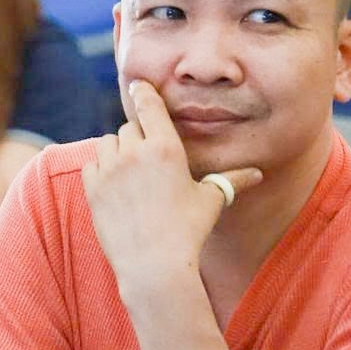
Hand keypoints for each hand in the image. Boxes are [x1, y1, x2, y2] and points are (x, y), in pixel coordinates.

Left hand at [83, 80, 261, 301]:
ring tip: (131, 172)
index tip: (139, 84)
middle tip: (148, 157)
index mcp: (166, 148)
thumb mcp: (211, 202)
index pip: (150, 106)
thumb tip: (259, 174)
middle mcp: (135, 152)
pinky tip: (113, 185)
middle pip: (130, 127)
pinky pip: (92, 164)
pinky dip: (101, 169)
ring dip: (118, 150)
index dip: (144, 92)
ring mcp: (110, 169)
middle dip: (139, 137)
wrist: (153, 265)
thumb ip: (231, 181)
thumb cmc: (188, 232)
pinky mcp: (92, 187)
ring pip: (108, 142)